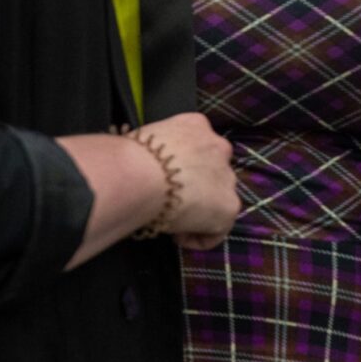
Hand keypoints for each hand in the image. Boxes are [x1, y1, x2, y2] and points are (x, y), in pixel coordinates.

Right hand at [135, 111, 237, 249]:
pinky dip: (198, 236)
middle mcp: (218, 146)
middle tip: (171, 201)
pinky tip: (177, 236)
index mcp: (196, 125)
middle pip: (213, 171)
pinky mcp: (229, 206)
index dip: (182, 168)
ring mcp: (227, 176)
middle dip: (196, 188)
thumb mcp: (144, 142)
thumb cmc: (130, 157)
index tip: (164, 182)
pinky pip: (216, 228)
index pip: (197, 146)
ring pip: (217, 198)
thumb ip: (155, 151)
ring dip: (199, 210)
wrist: (139, 174)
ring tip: (172, 220)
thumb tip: (143, 166)